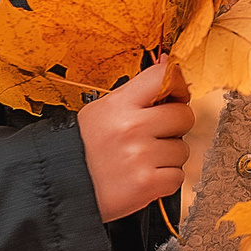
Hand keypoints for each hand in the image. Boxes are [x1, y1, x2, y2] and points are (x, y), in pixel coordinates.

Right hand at [77, 60, 192, 222]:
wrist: (66, 187)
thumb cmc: (87, 149)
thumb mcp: (103, 111)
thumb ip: (138, 92)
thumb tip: (168, 64)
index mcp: (118, 105)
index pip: (163, 77)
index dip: (178, 86)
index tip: (176, 96)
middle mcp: (129, 128)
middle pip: (184, 115)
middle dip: (175, 127)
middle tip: (154, 136)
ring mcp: (138, 156)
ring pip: (182, 149)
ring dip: (169, 157)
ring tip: (143, 160)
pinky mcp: (146, 183)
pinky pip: (178, 176)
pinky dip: (165, 180)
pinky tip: (144, 176)